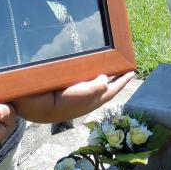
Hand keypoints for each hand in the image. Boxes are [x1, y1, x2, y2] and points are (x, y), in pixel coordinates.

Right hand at [12, 72, 134, 123]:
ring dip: (102, 72)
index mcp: (94, 100)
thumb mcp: (83, 96)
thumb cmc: (62, 102)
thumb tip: (106, 78)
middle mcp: (87, 97)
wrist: (37, 106)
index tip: (133, 71)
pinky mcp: (66, 87)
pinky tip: (87, 66)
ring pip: (94, 81)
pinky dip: (88, 71)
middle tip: (123, 66)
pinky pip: (82, 77)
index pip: (114, 89)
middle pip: (106, 85)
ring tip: (108, 63)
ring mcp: (76, 92)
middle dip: (115, 77)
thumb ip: (98, 87)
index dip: (124, 81)